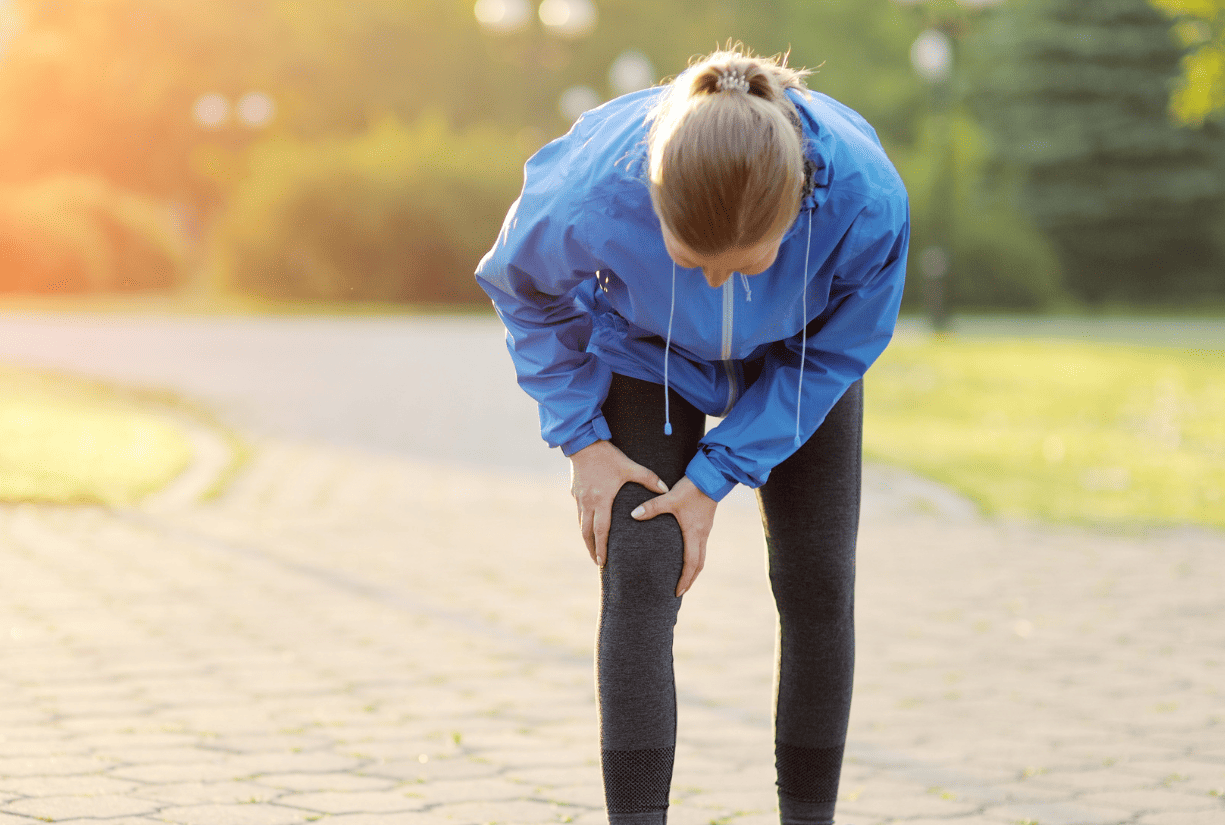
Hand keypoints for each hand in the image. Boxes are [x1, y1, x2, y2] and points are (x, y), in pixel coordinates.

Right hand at [569, 440, 669, 568]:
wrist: (583, 442)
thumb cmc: (608, 456)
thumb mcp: (630, 466)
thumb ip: (649, 478)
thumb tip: (666, 489)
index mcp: (602, 500)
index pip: (601, 531)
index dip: (602, 547)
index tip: (603, 562)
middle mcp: (588, 502)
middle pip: (587, 533)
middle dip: (593, 549)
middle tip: (599, 562)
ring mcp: (579, 498)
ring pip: (581, 524)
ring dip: (587, 538)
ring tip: (593, 548)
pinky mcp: (575, 492)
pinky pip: (579, 512)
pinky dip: (584, 523)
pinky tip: (588, 526)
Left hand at [630, 476, 716, 596]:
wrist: (712, 475)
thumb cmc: (691, 488)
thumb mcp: (669, 497)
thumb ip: (651, 507)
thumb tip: (633, 515)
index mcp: (693, 533)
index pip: (691, 564)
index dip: (685, 579)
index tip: (677, 592)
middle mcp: (701, 535)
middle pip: (699, 565)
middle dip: (690, 580)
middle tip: (680, 592)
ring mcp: (705, 529)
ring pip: (701, 556)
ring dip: (693, 569)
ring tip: (683, 578)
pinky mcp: (705, 523)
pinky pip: (701, 546)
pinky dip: (694, 556)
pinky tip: (686, 555)